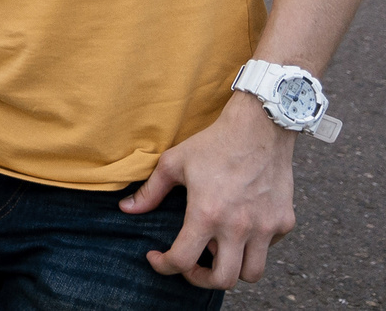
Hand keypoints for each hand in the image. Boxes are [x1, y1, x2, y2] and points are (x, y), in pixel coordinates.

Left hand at [121, 92, 296, 287]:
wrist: (259, 128)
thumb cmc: (212, 144)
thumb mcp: (173, 163)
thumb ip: (150, 191)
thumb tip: (126, 209)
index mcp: (206, 214)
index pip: (182, 260)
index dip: (164, 266)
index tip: (156, 258)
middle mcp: (238, 227)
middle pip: (223, 280)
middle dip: (201, 279)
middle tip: (190, 265)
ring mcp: (265, 227)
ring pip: (251, 273)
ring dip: (232, 269)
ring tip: (216, 252)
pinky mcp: (284, 223)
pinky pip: (268, 249)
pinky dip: (252, 247)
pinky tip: (239, 229)